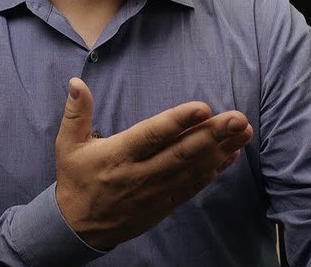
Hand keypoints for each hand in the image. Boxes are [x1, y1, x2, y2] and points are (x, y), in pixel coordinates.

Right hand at [55, 77, 252, 248]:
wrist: (77, 228)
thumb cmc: (76, 178)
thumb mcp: (67, 144)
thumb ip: (76, 112)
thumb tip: (76, 82)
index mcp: (118, 155)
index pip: (152, 136)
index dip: (178, 122)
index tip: (203, 108)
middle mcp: (140, 174)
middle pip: (181, 153)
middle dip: (212, 135)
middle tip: (237, 118)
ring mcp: (155, 192)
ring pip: (192, 170)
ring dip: (220, 150)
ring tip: (243, 132)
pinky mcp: (163, 205)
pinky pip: (192, 187)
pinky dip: (213, 172)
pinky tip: (231, 155)